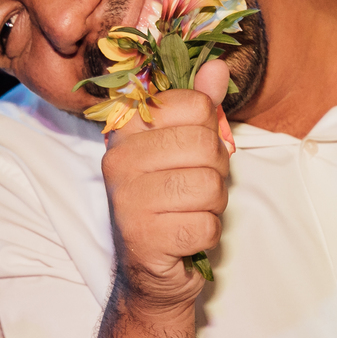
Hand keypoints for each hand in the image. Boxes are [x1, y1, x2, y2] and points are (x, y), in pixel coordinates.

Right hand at [101, 59, 230, 317]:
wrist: (151, 272)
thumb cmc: (171, 202)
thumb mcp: (186, 148)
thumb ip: (200, 106)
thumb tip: (218, 65)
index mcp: (126, 130)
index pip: (193, 105)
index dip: (208, 130)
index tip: (191, 151)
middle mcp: (119, 160)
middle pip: (205, 145)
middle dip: (215, 171)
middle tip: (194, 188)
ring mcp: (127, 199)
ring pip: (209, 186)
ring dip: (212, 206)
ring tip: (188, 212)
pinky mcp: (143, 237)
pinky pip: (206, 225)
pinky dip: (206, 235)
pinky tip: (185, 237)